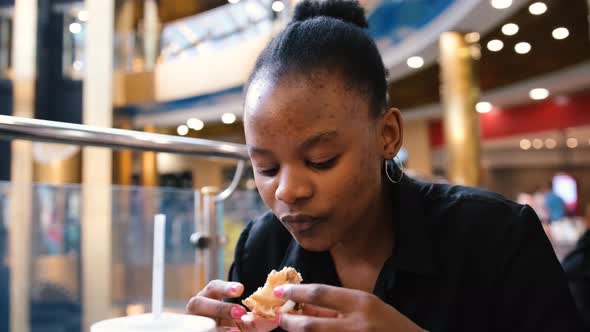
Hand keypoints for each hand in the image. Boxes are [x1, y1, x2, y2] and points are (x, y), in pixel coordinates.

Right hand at [186, 280, 276, 330]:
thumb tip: (278, 314)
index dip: (226, 287)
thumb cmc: (232, 325)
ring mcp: (196, 323)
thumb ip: (257, 317)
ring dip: (218, 326)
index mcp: (209, 298)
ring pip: (199, 322)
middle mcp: (198, 309)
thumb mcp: (244, 320)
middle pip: (198, 303)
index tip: (242, 289)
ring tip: (236, 330)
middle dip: (220, 307)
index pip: (213, 287)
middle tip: (240, 312)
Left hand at [273, 284, 424, 331]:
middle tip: (279, 318)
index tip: (279, 291)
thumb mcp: (367, 307)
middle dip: (290, 322)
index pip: (321, 294)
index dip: (296, 292)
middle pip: (312, 325)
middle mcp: (357, 323)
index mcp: (362, 302)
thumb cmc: (389, 324)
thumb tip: (303, 305)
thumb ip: (336, 306)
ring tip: (289, 326)